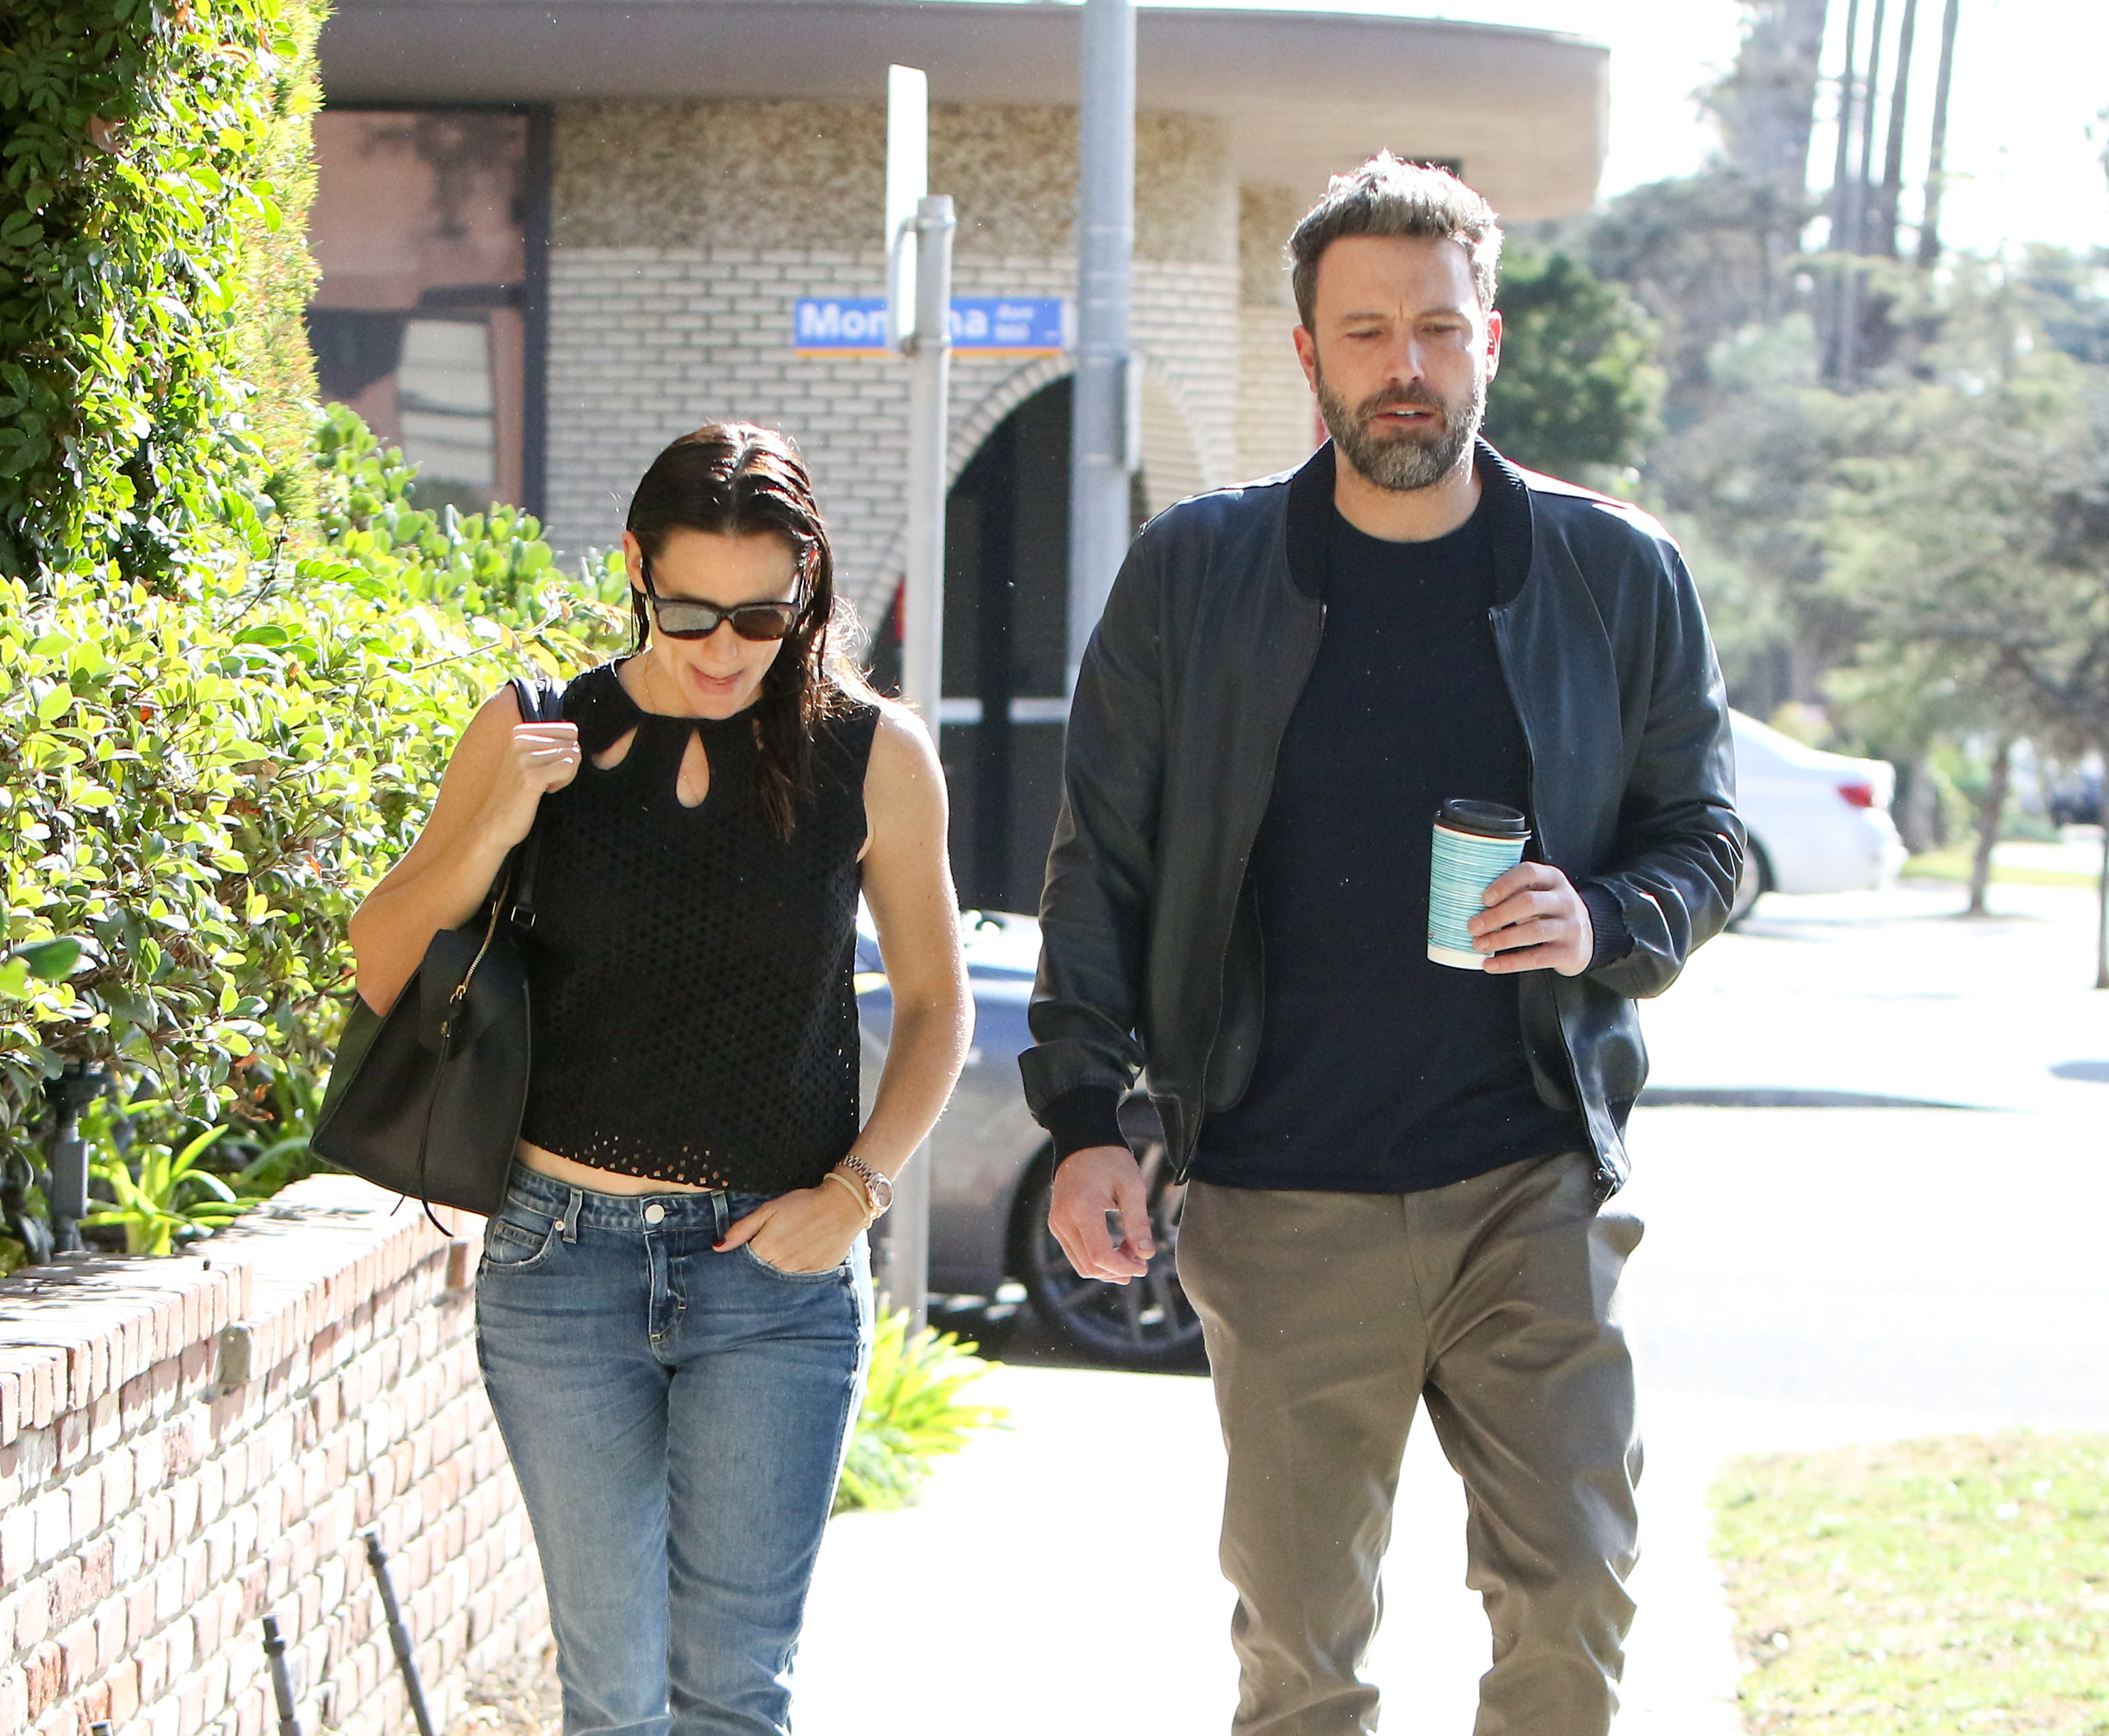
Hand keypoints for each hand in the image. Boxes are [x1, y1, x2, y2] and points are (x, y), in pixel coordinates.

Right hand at [481, 720, 580, 847]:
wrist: (495, 822)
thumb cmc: (518, 792)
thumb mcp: (530, 759)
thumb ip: (550, 742)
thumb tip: (577, 735)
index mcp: (520, 731)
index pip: (570, 731)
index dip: (567, 751)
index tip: (548, 766)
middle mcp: (520, 739)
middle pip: (573, 744)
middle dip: (567, 764)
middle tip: (546, 779)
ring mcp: (524, 757)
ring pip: (573, 755)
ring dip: (566, 775)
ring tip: (544, 785)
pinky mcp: (531, 776)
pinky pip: (568, 768)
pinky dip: (563, 782)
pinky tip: (545, 790)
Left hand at [716, 1181, 866, 1273]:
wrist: (842, 1205)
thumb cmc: (803, 1204)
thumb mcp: (768, 1210)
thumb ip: (741, 1229)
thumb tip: (717, 1247)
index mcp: (765, 1250)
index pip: (744, 1262)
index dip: (746, 1253)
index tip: (751, 1245)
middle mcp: (780, 1266)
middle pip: (761, 1271)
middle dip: (762, 1261)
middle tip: (774, 1243)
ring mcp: (799, 1272)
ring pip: (780, 1276)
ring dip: (779, 1265)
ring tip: (790, 1245)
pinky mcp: (816, 1274)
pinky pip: (799, 1276)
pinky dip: (797, 1266)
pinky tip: (803, 1250)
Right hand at [1047, 1145, 1154, 1283]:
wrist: (1083, 1143)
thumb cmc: (1110, 1160)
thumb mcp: (1132, 1186)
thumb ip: (1138, 1223)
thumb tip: (1146, 1255)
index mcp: (1082, 1208)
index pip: (1099, 1255)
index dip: (1123, 1267)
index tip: (1143, 1266)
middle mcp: (1063, 1220)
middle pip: (1089, 1266)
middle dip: (1118, 1270)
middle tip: (1141, 1259)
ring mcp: (1057, 1224)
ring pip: (1082, 1265)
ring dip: (1108, 1267)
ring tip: (1131, 1252)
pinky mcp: (1057, 1225)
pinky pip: (1077, 1254)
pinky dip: (1098, 1258)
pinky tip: (1117, 1248)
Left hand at [1469, 862, 1594, 976]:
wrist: (1585, 938)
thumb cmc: (1548, 912)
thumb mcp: (1539, 894)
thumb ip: (1515, 893)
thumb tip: (1468, 903)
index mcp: (1553, 879)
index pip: (1529, 873)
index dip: (1505, 884)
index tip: (1484, 899)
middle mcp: (1566, 900)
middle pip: (1529, 902)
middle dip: (1497, 915)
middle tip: (1473, 926)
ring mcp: (1571, 926)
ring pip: (1533, 931)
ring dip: (1501, 939)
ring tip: (1479, 944)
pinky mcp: (1570, 951)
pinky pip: (1537, 957)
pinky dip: (1510, 962)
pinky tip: (1490, 964)